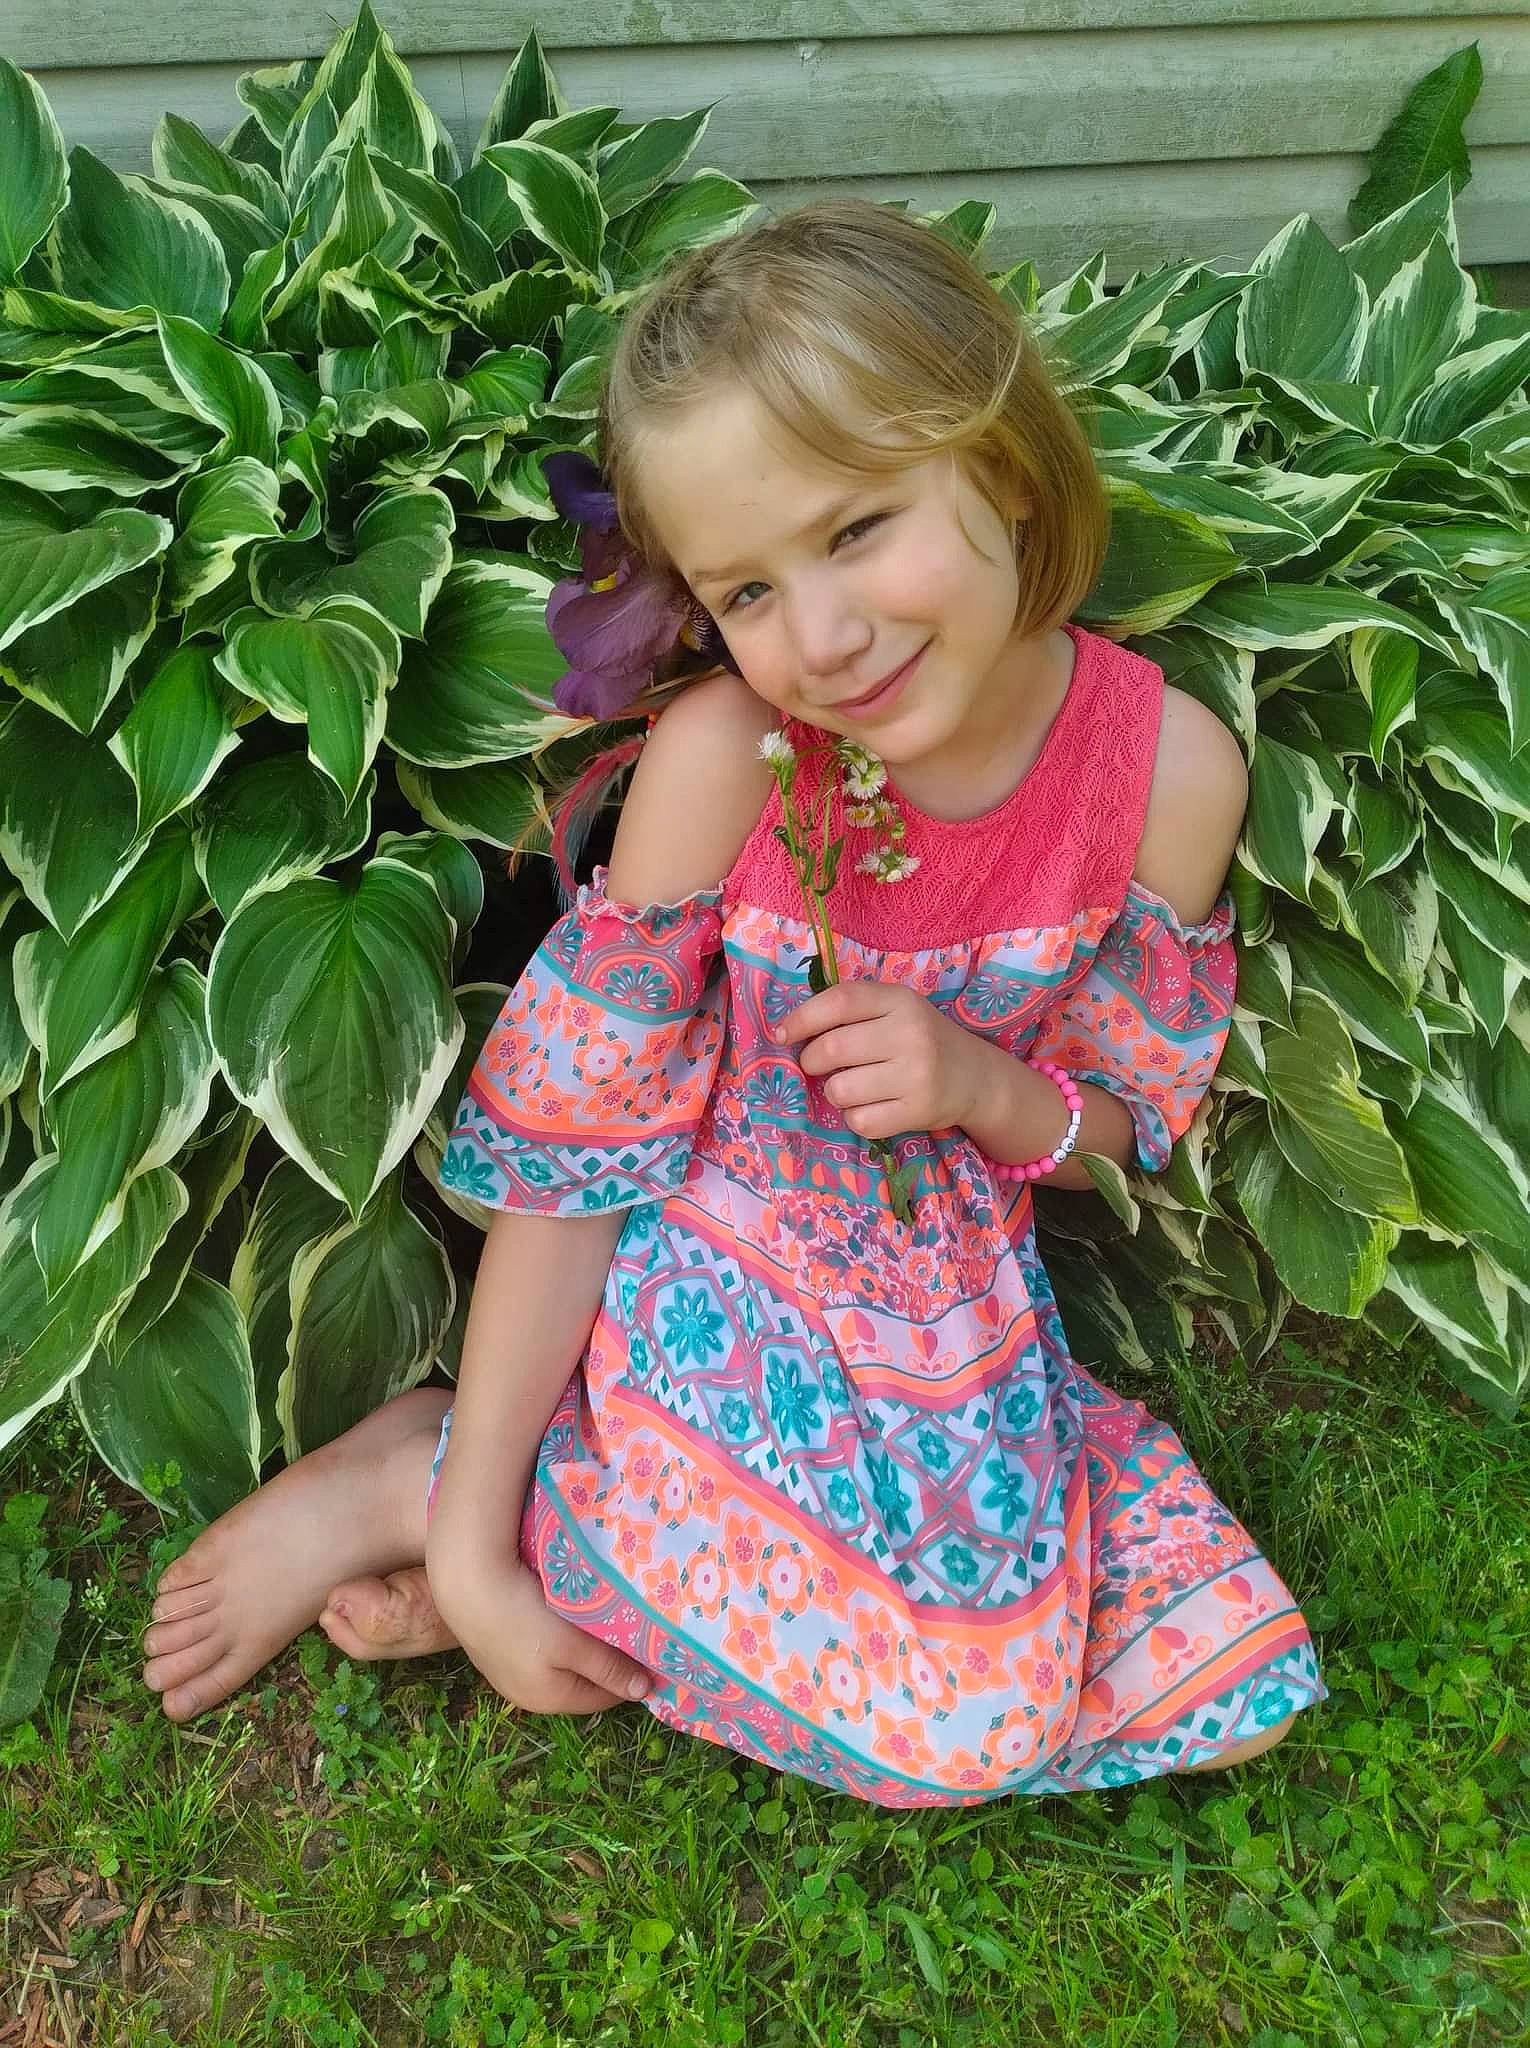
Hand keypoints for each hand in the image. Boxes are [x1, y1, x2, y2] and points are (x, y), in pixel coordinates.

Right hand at [427, 1543, 652, 1715]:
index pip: (603, 1698)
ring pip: (560, 1665)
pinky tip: (562, 1614)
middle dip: (606, 1662)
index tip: (651, 1652)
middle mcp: (526, 1695)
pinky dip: (558, 1637)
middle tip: (629, 1632)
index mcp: (549, 1700)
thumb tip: (642, 1692)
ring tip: (600, 1620)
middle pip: (581, 1682)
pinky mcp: (497, 1648)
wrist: (466, 1584)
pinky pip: (540, 1650)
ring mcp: (508, 1673)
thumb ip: (608, 1668)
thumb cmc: (524, 1616)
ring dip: (582, 1647)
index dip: (629, 1677)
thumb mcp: (572, 1645)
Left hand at [771, 979, 980, 1140]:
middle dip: (811, 1061)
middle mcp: (911, 1034)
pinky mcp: (918, 1111)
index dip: (802, 1018)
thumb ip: (851, 1011)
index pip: (840, 1002)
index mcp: (900, 1001)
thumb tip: (787, 1032)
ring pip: (840, 1089)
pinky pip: (860, 1121)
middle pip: (832, 1049)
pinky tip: (872, 1106)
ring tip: (854, 1086)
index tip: (783, 1034)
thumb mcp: (895, 1010)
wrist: (975, 1077)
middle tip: (817, 1065)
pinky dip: (855, 1117)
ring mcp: (917, 1075)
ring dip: (834, 1092)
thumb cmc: (920, 1039)